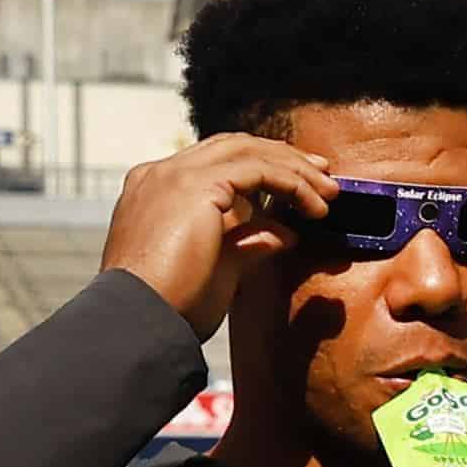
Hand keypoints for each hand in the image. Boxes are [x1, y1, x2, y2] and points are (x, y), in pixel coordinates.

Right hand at [101, 136, 333, 337]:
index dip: (262, 165)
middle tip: (322, 173)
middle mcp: (161, 174)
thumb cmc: (171, 304)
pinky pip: (259, 170)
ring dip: (295, 168)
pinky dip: (292, 182)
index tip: (299, 183)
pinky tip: (314, 206)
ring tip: (328, 193)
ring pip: (249, 151)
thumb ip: (248, 241)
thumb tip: (285, 233)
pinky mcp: (197, 186)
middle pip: (234, 146)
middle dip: (283, 156)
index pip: (216, 161)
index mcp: (156, 189)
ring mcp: (176, 175)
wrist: (138, 320)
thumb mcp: (218, 266)